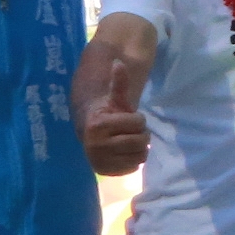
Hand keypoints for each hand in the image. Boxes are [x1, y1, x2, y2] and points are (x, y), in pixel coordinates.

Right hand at [78, 52, 147, 175]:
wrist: (92, 135)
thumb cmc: (108, 115)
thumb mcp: (115, 99)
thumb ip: (119, 82)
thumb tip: (119, 62)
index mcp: (97, 125)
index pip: (139, 123)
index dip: (138, 120)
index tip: (126, 118)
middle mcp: (95, 145)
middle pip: (141, 141)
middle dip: (140, 134)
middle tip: (128, 132)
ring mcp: (100, 161)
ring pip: (141, 156)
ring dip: (139, 148)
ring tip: (126, 141)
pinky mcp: (105, 173)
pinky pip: (134, 168)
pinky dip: (133, 160)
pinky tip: (123, 153)